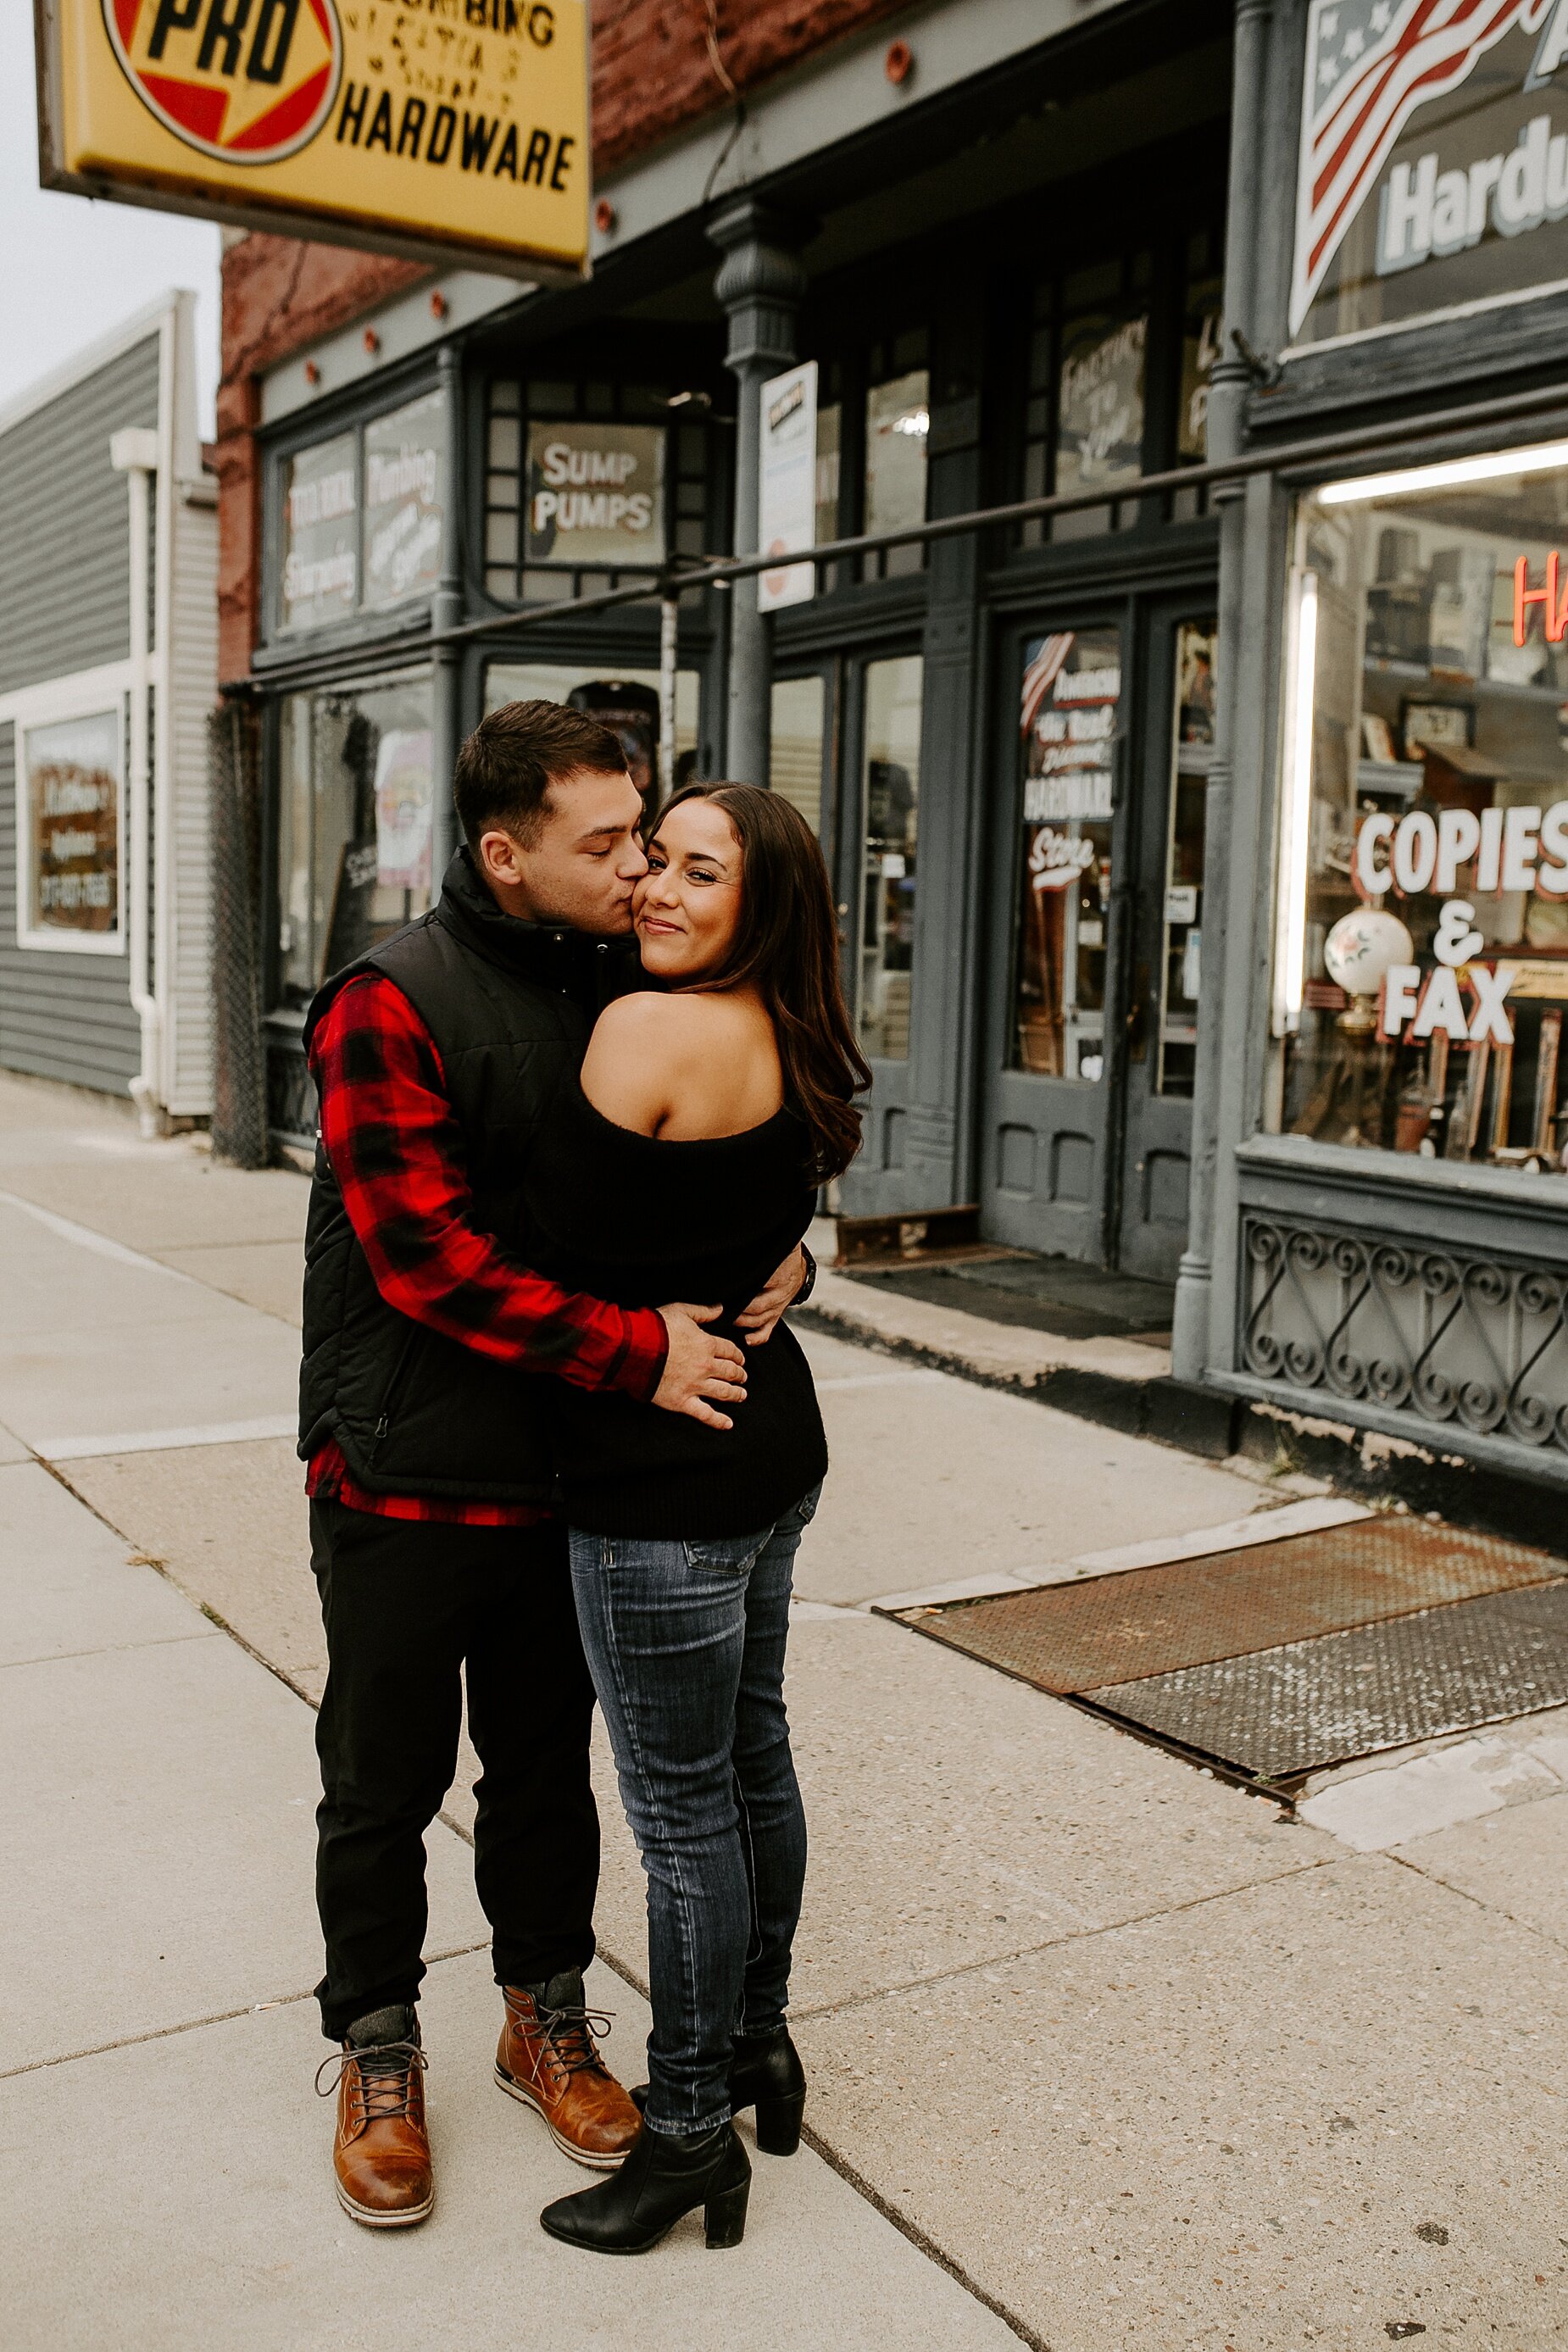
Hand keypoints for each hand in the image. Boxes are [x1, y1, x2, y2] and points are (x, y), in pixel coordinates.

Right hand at [653, 1304, 748, 1430]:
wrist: (635, 1349)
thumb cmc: (656, 1329)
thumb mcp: (681, 1311)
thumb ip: (703, 1312)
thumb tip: (720, 1309)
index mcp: (707, 1345)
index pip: (730, 1351)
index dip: (738, 1356)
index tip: (740, 1359)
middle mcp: (706, 1367)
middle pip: (730, 1372)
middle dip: (739, 1375)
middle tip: (742, 1377)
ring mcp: (695, 1386)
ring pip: (724, 1392)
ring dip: (736, 1394)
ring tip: (742, 1395)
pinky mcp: (683, 1401)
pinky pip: (705, 1414)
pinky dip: (718, 1421)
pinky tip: (728, 1424)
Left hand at [733, 1246, 806, 1347]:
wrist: (797, 1268)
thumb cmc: (781, 1257)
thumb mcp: (771, 1251)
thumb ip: (754, 1255)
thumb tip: (734, 1250)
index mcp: (778, 1277)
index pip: (757, 1286)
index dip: (739, 1289)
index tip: (723, 1290)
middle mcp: (779, 1294)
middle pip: (757, 1307)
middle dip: (737, 1310)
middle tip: (719, 1308)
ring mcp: (778, 1307)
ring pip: (759, 1320)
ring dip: (742, 1322)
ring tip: (725, 1319)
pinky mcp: (775, 1316)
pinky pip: (767, 1330)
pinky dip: (757, 1338)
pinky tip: (746, 1339)